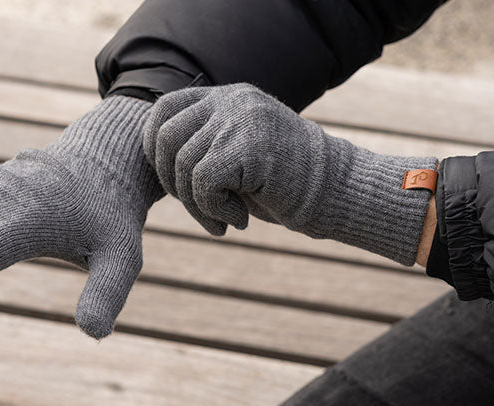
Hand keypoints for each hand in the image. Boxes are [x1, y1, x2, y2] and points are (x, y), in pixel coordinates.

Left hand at [143, 84, 436, 264]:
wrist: (339, 193)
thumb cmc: (285, 185)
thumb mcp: (237, 156)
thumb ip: (203, 148)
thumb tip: (155, 162)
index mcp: (227, 98)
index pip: (164, 110)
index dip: (154, 149)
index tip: (174, 183)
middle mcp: (232, 100)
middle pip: (166, 138)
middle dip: (172, 183)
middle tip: (202, 210)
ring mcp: (241, 119)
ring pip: (184, 165)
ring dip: (197, 206)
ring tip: (224, 220)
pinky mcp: (249, 145)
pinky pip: (203, 182)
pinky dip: (213, 210)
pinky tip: (239, 220)